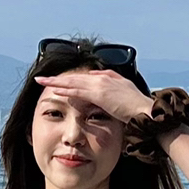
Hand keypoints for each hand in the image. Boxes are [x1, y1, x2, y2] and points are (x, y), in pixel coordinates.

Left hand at [35, 67, 151, 122]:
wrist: (146, 110)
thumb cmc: (137, 107)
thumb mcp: (124, 94)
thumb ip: (111, 86)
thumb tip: (97, 83)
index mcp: (107, 79)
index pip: (83, 78)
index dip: (69, 80)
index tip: (57, 81)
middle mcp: (102, 79)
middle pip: (75, 77)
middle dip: (57, 79)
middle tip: (42, 78)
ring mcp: (100, 85)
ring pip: (73, 82)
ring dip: (56, 82)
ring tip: (42, 81)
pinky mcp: (99, 93)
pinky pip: (78, 90)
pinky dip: (65, 89)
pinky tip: (54, 89)